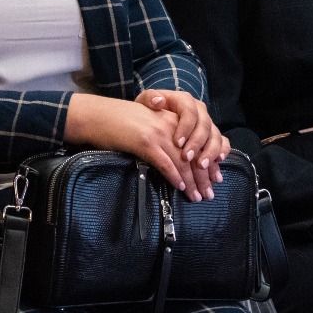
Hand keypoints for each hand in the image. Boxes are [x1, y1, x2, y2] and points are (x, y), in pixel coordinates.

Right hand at [66, 92, 216, 199]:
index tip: (213, 180)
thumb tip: (179, 158)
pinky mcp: (145, 143)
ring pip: (182, 162)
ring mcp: (158, 133)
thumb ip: (166, 136)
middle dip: (203, 177)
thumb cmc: (121, 122)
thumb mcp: (149, 123)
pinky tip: (180, 187)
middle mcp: (169, 125)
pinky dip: (174, 177)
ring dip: (191, 182)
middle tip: (208, 194)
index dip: (207, 164)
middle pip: (193, 154)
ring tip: (196, 196)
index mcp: (173, 119)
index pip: (198, 143)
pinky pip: (165, 163)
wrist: (98, 115)